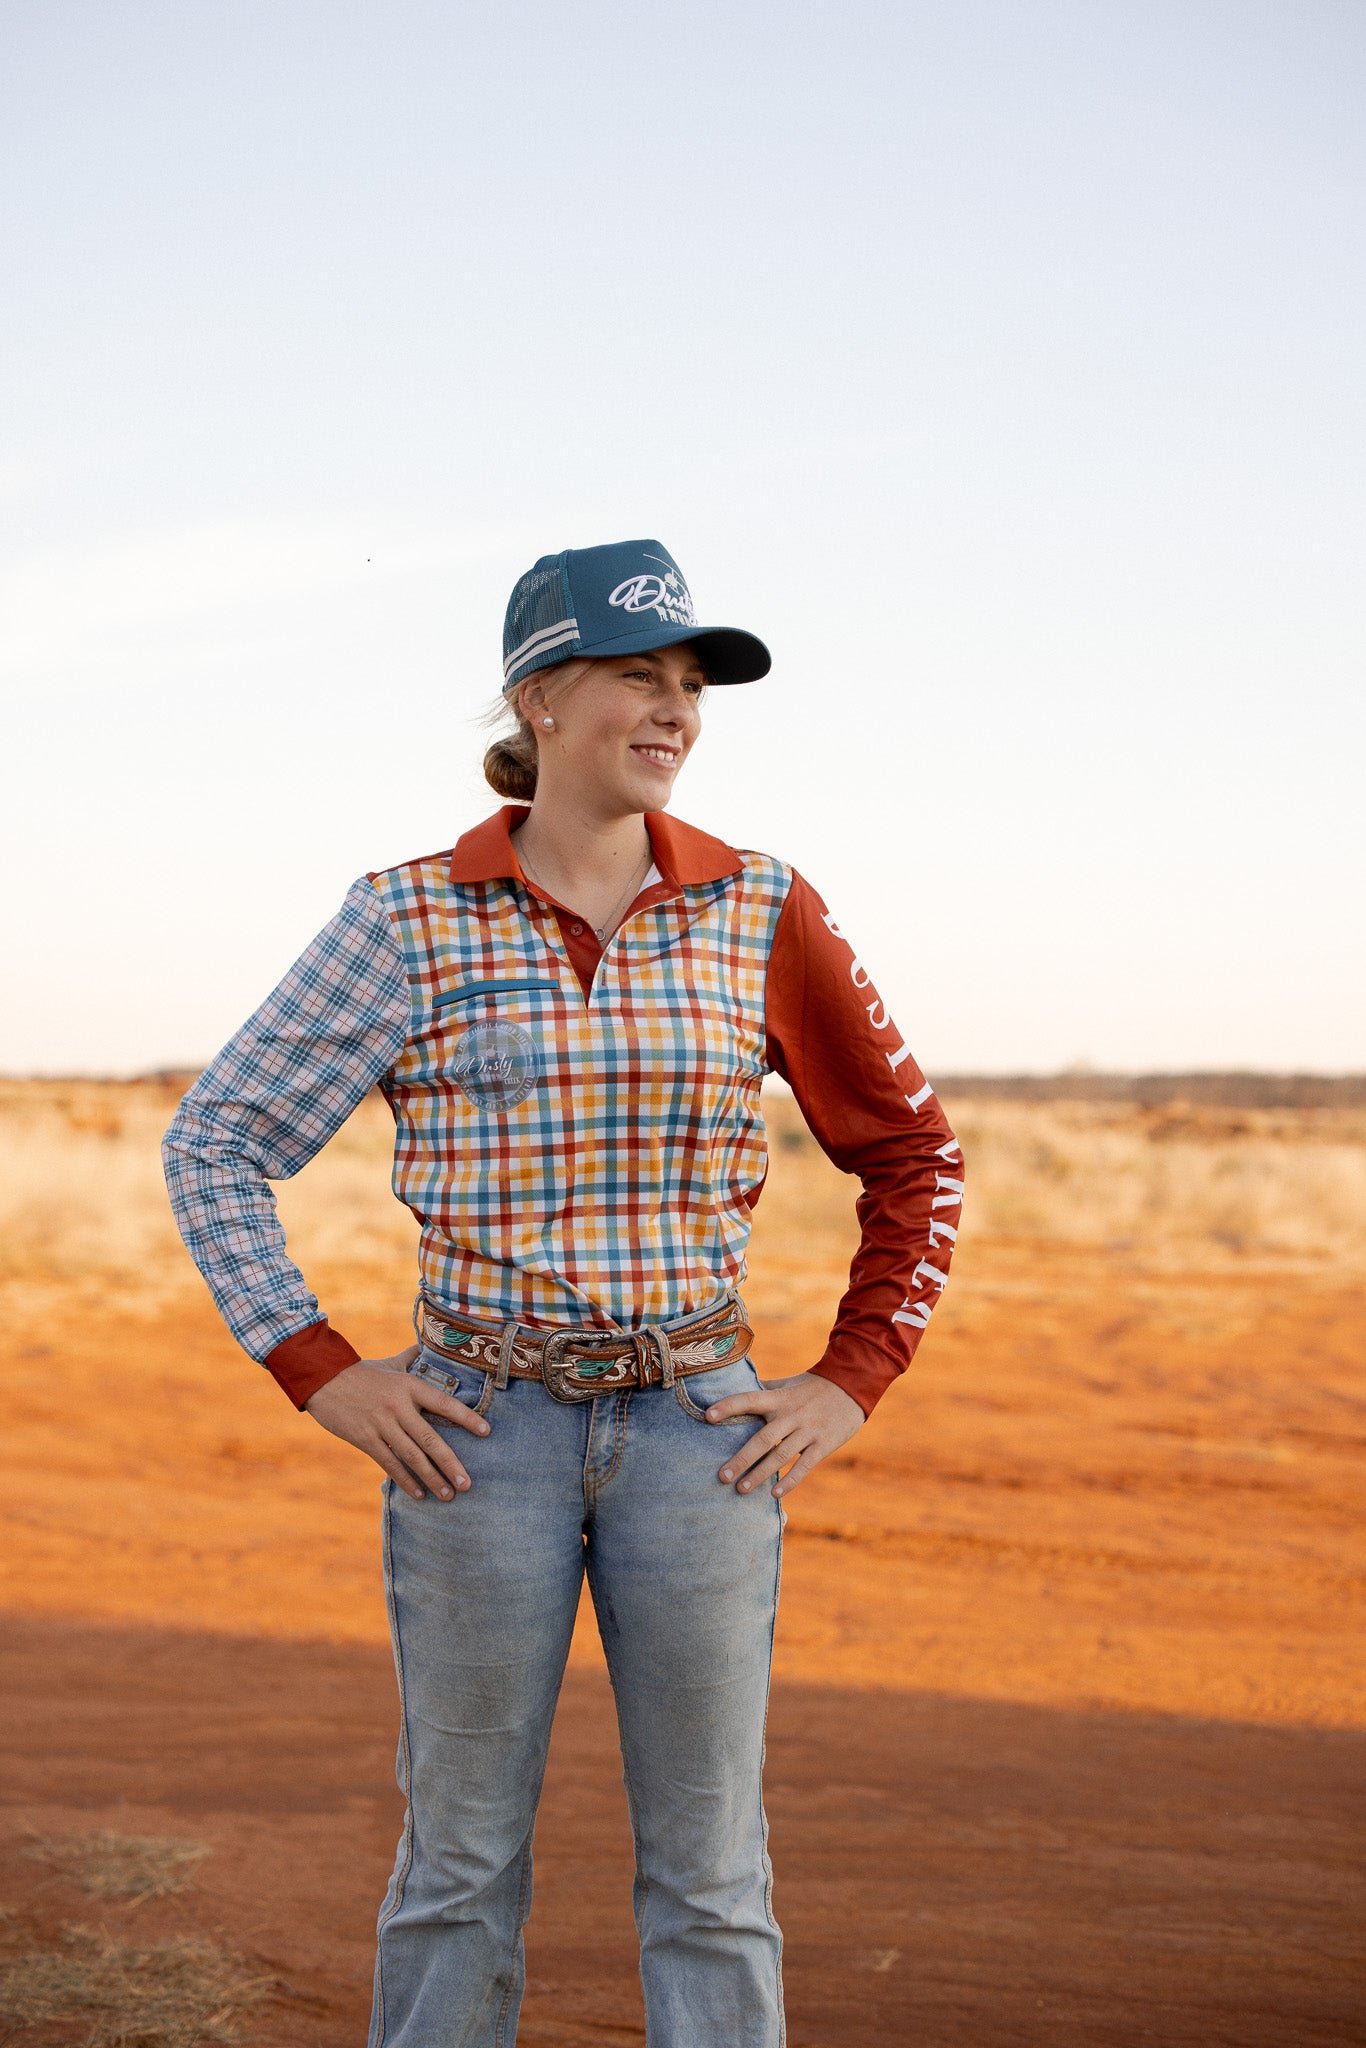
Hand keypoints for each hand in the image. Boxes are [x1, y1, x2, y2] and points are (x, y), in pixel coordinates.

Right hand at [304, 1345, 490, 1500]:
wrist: (322, 1379)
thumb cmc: (360, 1371)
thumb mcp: (389, 1363)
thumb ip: (411, 1357)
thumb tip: (427, 1345)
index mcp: (409, 1386)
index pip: (444, 1404)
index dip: (467, 1418)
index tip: (486, 1432)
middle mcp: (398, 1406)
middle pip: (430, 1439)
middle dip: (451, 1464)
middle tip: (467, 1484)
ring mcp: (381, 1424)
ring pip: (412, 1456)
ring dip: (432, 1478)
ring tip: (448, 1494)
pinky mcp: (365, 1439)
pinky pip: (390, 1464)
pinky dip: (405, 1481)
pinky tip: (419, 1494)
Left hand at [707, 1369, 863, 1498]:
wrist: (853, 1386)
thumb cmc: (813, 1386)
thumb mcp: (787, 1383)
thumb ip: (763, 1388)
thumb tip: (736, 1385)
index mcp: (779, 1398)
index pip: (749, 1400)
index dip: (729, 1406)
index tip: (707, 1416)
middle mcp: (791, 1415)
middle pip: (762, 1439)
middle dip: (741, 1459)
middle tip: (722, 1477)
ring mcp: (808, 1431)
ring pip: (780, 1456)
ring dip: (760, 1474)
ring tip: (741, 1489)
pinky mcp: (823, 1444)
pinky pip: (804, 1466)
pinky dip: (790, 1481)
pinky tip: (774, 1493)